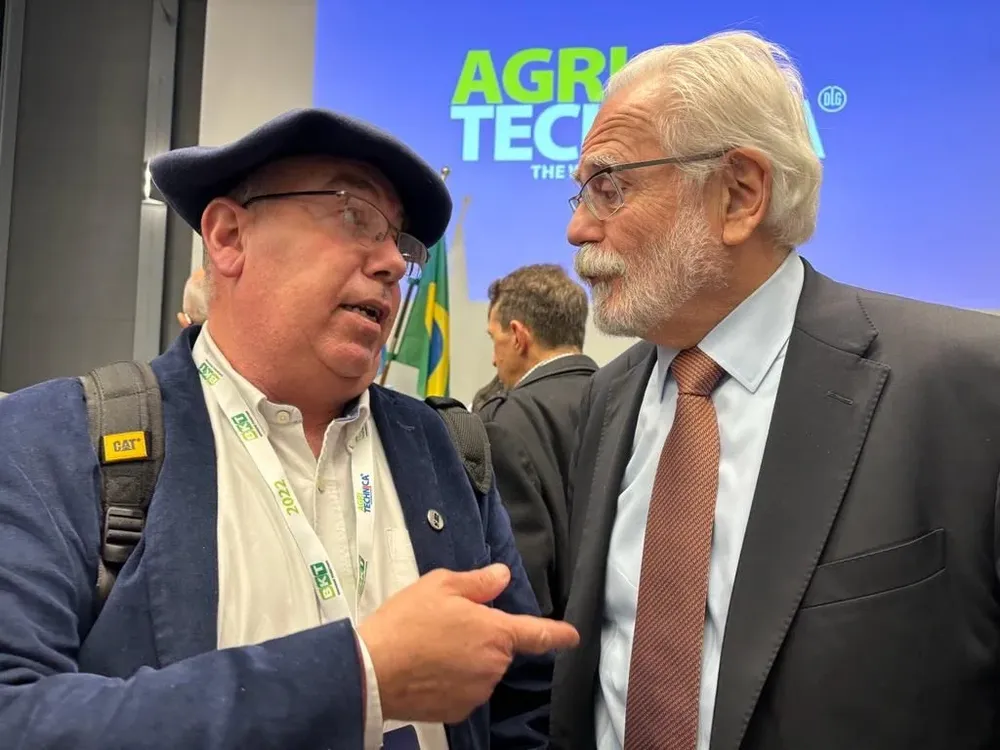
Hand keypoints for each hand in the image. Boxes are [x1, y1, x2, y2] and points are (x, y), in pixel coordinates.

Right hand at [357, 563, 578, 723]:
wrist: (373, 670)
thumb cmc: (406, 622)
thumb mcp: (440, 586)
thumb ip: (478, 583)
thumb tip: (502, 576)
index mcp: (495, 632)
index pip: (537, 633)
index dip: (558, 633)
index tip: (572, 636)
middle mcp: (493, 665)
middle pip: (498, 649)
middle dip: (481, 637)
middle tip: (445, 625)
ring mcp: (477, 692)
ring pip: (480, 670)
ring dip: (465, 659)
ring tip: (430, 648)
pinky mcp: (458, 711)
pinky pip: (464, 690)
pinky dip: (452, 681)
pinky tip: (427, 670)